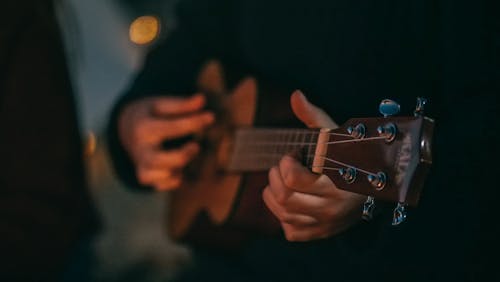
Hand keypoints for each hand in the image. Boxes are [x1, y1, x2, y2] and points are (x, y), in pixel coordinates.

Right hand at [118, 94, 214, 190]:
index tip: (211, 117)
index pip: (171, 127)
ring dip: (174, 169)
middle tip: (196, 146)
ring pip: (153, 176)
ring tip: (187, 156)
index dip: (194, 122)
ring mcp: (141, 164)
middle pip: (157, 160)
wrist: (127, 128)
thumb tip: (201, 99)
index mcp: (143, 127)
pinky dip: (172, 181)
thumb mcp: (162, 104)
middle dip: (181, 156)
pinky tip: (180, 171)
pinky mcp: (146, 176)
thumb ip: (182, 104)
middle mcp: (140, 148)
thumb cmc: (151, 115)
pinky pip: (159, 186)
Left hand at [262, 90, 365, 240]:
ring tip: (283, 181)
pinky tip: (292, 200)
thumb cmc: (351, 157)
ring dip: (274, 194)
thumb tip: (296, 95)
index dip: (287, 162)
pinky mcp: (319, 234)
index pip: (292, 179)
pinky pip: (289, 230)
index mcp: (336, 184)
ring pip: (282, 214)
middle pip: (284, 197)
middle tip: (286, 167)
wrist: (376, 188)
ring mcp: (325, 224)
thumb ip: (313, 117)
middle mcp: (331, 209)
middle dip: (277, 177)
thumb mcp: (335, 136)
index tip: (295, 155)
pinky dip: (283, 216)